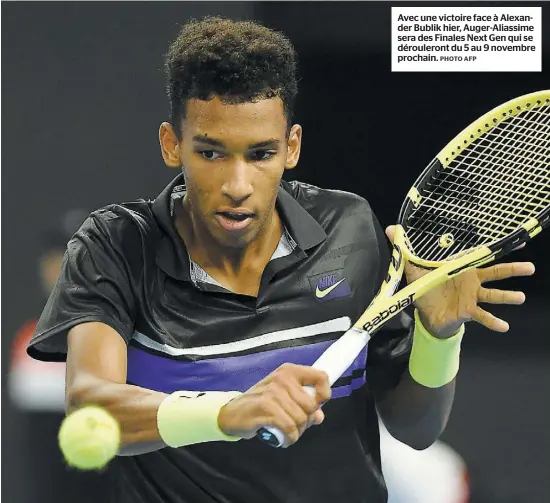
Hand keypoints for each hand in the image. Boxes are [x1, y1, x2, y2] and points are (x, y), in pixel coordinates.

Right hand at [217, 363, 330, 446]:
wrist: (232, 412)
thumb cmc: (260, 403)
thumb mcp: (282, 397)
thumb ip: (303, 403)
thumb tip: (319, 416)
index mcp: (289, 371)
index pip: (321, 376)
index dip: (324, 394)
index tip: (317, 405)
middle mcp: (283, 378)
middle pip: (311, 405)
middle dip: (306, 420)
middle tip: (295, 424)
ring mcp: (274, 393)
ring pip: (301, 419)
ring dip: (297, 431)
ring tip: (286, 431)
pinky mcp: (267, 408)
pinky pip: (290, 428)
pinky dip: (289, 438)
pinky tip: (282, 438)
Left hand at [385, 225, 535, 338]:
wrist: (426, 314)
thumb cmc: (426, 288)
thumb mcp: (414, 268)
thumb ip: (405, 250)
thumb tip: (391, 229)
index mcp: (461, 268)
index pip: (481, 255)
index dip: (497, 249)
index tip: (519, 241)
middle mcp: (471, 281)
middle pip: (495, 273)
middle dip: (512, 269)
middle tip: (530, 267)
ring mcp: (472, 297)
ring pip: (493, 295)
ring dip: (506, 297)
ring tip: (519, 297)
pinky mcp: (468, 312)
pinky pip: (482, 316)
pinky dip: (493, 322)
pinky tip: (504, 326)